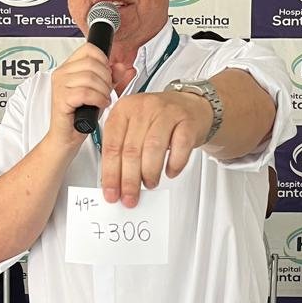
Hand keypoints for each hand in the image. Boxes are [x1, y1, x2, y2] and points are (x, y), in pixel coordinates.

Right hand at [47, 45, 113, 149]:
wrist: (66, 138)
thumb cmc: (79, 117)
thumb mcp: (99, 93)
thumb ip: (111, 78)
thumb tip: (121, 67)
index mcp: (68, 68)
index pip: (89, 49)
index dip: (103, 60)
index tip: (107, 74)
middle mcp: (61, 73)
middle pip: (92, 63)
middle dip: (106, 78)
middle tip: (107, 91)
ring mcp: (59, 85)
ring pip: (90, 78)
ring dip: (103, 90)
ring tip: (103, 100)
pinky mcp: (61, 99)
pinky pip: (86, 92)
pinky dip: (98, 99)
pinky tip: (100, 104)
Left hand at [100, 88, 212, 206]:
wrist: (191, 106)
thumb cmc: (159, 120)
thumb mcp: (133, 127)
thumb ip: (121, 150)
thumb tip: (114, 181)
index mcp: (124, 109)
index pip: (112, 145)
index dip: (111, 173)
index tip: (112, 192)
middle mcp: (144, 108)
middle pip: (131, 150)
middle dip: (129, 180)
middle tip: (130, 197)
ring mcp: (166, 113)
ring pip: (153, 149)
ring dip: (150, 173)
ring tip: (149, 183)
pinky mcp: (187, 122)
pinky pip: (179, 148)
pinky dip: (174, 164)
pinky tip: (170, 172)